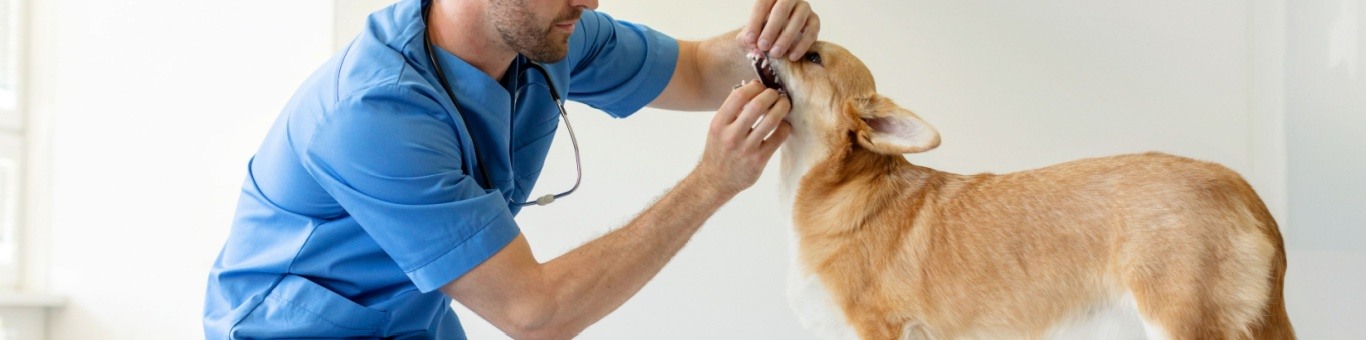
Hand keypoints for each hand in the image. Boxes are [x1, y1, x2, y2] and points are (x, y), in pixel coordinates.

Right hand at [694, 80, 792, 196]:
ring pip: (771, 120)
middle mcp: (731, 135)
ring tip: (784, 104)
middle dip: (772, 94)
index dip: (754, 86)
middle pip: (757, 105)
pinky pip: (779, 137)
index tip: (761, 86)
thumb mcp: (717, 128)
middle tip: (776, 94)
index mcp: (719, 124)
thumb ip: (732, 110)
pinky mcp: (759, 160)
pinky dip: (785, 127)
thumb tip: (755, 87)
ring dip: (782, 107)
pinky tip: (784, 125)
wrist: (716, 181)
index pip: (738, 95)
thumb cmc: (719, 150)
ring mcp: (746, 149)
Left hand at [737, 0, 820, 60]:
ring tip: (775, 54)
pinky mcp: (815, 21)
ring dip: (786, 38)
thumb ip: (747, 38)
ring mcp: (804, 8)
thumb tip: (750, 43)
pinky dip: (802, 45)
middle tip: (763, 47)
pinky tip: (792, 57)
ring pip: (798, 19)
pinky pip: (811, 31)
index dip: (754, 22)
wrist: (783, 40)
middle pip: (781, 9)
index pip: (762, 4)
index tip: (749, 40)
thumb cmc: (765, 34)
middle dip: (771, 29)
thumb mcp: (754, 34)